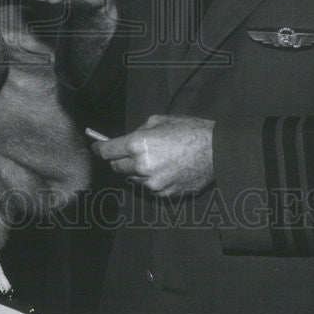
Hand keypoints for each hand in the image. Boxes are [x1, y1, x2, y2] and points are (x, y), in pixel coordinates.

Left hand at [92, 115, 214, 196]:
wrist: (216, 150)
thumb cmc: (189, 130)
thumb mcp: (160, 120)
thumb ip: (139, 131)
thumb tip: (126, 140)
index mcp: (139, 144)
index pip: (108, 151)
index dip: (99, 149)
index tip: (96, 148)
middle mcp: (142, 166)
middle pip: (117, 167)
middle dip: (119, 159)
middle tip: (126, 152)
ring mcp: (153, 183)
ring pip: (133, 178)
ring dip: (136, 170)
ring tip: (154, 159)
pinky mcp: (164, 193)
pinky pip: (149, 187)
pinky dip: (151, 179)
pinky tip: (166, 168)